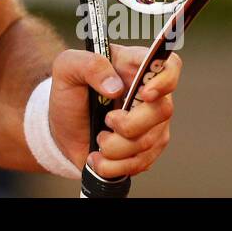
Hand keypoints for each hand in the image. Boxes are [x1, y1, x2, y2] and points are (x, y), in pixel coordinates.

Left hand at [49, 45, 180, 178]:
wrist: (63, 129)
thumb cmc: (69, 93)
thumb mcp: (67, 68)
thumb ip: (89, 65)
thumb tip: (115, 87)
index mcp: (134, 66)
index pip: (168, 66)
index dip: (165, 79)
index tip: (145, 94)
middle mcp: (151, 94)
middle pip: (162, 111)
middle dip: (129, 124)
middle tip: (106, 121)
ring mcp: (153, 124)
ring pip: (148, 142)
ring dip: (114, 147)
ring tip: (98, 138)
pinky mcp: (148, 149)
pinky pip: (141, 163)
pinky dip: (114, 165)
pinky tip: (98, 157)